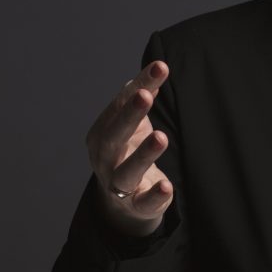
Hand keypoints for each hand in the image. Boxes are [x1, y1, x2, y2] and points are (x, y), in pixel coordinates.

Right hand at [85, 60, 173, 236]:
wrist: (122, 200)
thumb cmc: (129, 150)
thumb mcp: (135, 123)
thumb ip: (144, 96)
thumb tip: (156, 68)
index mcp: (103, 132)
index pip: (120, 105)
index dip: (140, 85)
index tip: (160, 67)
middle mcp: (105, 157)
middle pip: (114, 135)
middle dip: (130, 114)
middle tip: (146, 94)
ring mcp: (117, 184)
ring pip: (127, 171)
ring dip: (144, 154)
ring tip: (161, 137)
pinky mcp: (135, 205)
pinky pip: (143, 202)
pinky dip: (154, 194)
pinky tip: (167, 185)